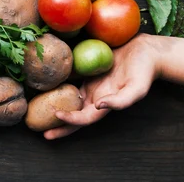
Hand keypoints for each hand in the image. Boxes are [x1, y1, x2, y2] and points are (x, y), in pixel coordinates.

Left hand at [44, 34, 162, 139]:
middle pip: (74, 115)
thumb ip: (121, 101)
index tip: (56, 115)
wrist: (145, 52)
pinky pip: (71, 80)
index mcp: (105, 104)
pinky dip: (59, 84)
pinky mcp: (88, 71)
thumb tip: (99, 106)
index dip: (70, 120)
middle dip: (59, 125)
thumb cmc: (143, 71)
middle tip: (41, 131)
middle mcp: (95, 97)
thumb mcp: (137, 88)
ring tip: (37, 109)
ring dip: (55, 105)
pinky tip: (46, 82)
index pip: (84, 118)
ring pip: (69, 99)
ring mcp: (91, 85)